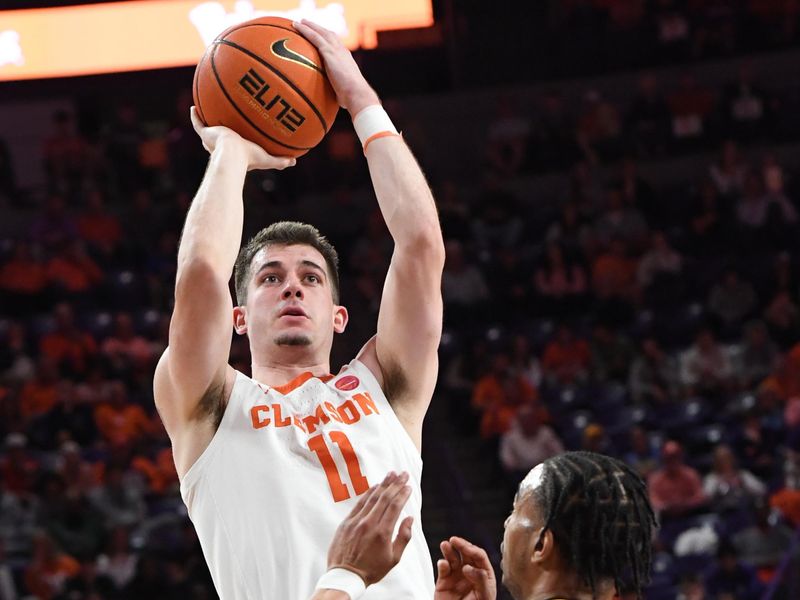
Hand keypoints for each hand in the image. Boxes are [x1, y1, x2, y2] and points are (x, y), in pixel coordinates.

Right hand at [189, 106, 295, 170]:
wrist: (232, 156)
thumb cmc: (249, 159)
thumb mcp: (267, 159)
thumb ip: (280, 160)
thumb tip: (295, 160)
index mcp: (234, 151)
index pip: (233, 146)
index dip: (235, 141)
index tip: (238, 136)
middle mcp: (221, 146)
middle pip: (218, 138)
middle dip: (219, 131)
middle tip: (222, 122)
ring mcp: (212, 139)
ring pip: (207, 129)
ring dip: (207, 121)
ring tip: (206, 110)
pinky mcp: (205, 134)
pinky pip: (197, 123)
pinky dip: (195, 116)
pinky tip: (194, 107)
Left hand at [292, 19, 378, 114]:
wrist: (356, 94)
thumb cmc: (351, 98)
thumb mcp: (343, 93)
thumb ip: (337, 92)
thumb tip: (333, 103)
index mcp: (346, 59)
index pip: (336, 45)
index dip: (328, 40)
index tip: (321, 37)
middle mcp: (342, 51)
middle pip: (328, 35)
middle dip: (318, 28)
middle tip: (307, 24)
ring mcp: (336, 50)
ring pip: (320, 32)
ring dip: (310, 26)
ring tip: (299, 22)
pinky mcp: (329, 52)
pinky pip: (314, 37)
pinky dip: (305, 30)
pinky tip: (296, 26)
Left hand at [326, 471, 413, 585]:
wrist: (345, 575)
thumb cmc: (371, 569)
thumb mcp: (394, 558)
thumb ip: (404, 536)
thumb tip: (410, 518)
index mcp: (382, 532)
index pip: (395, 506)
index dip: (403, 494)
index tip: (409, 486)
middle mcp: (369, 524)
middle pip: (385, 498)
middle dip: (396, 484)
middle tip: (403, 474)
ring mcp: (356, 521)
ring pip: (372, 497)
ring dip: (383, 484)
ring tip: (391, 474)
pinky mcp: (346, 522)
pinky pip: (359, 503)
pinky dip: (368, 493)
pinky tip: (376, 486)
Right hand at [434, 537, 496, 599]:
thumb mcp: (484, 598)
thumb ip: (480, 580)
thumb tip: (468, 566)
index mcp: (484, 576)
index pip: (479, 557)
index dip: (473, 550)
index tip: (466, 548)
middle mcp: (470, 574)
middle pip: (466, 554)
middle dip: (461, 545)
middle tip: (454, 540)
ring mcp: (457, 577)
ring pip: (453, 559)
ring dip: (449, 550)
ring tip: (445, 545)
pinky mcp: (444, 582)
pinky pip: (443, 570)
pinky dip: (442, 564)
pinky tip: (442, 563)